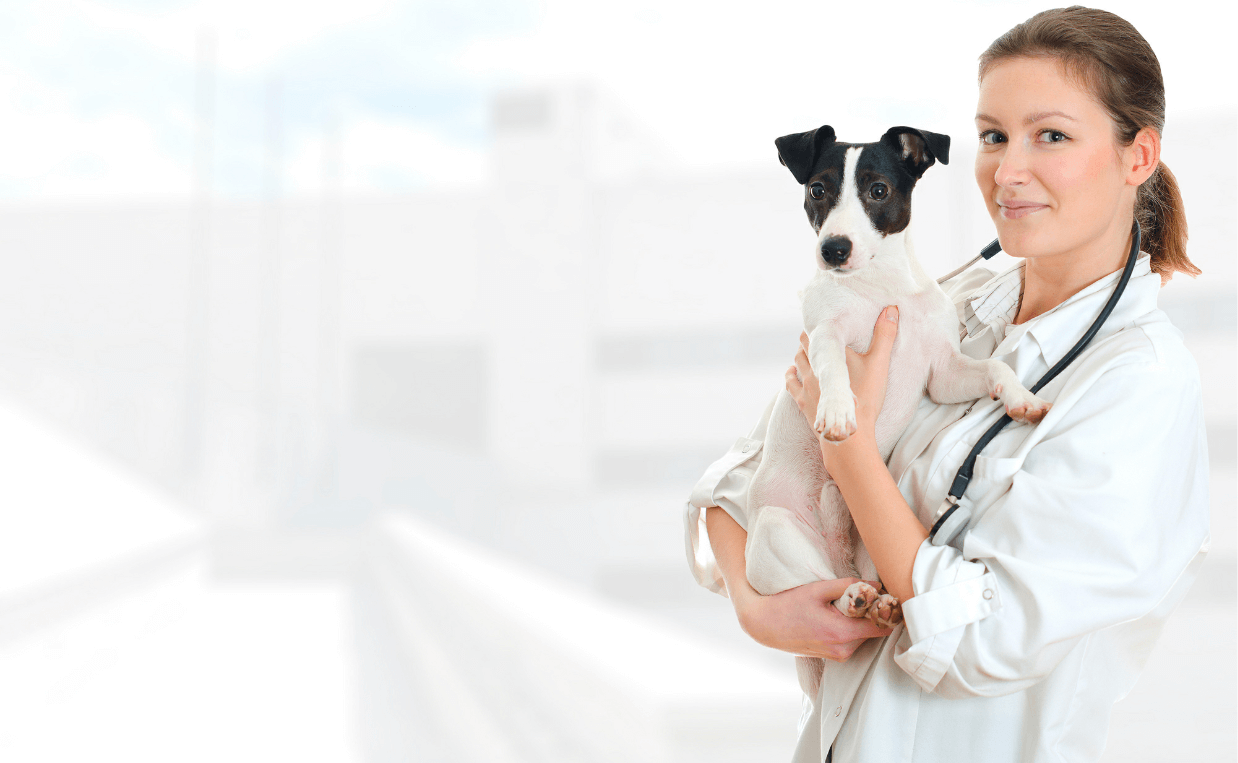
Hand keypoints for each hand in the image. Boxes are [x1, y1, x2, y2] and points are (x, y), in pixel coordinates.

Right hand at [736, 577, 892, 660]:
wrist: (764, 626)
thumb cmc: (788, 605)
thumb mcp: (817, 589)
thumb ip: (849, 586)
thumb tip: (876, 586)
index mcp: (842, 632)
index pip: (882, 626)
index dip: (887, 611)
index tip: (886, 597)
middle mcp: (844, 649)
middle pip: (874, 631)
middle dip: (872, 613)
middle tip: (862, 595)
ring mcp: (838, 656)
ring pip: (864, 636)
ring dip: (861, 621)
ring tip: (844, 605)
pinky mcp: (833, 657)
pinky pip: (853, 641)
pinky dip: (851, 629)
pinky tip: (836, 616)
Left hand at [786, 306, 899, 441]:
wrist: (850, 434)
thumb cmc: (866, 398)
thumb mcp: (879, 364)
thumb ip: (885, 335)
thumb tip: (892, 308)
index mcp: (830, 354)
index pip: (817, 332)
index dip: (817, 325)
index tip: (819, 317)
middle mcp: (814, 366)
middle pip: (804, 345)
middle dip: (809, 338)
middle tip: (814, 332)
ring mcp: (806, 384)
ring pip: (797, 361)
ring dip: (800, 353)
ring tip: (805, 348)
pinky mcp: (802, 401)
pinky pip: (790, 383)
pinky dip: (790, 374)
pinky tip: (791, 371)